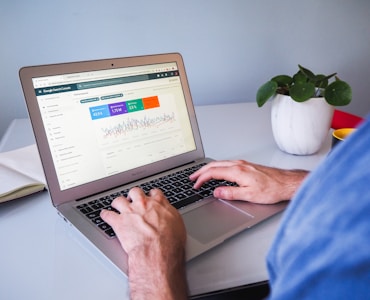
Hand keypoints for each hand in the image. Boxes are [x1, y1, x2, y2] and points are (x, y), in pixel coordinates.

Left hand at [101, 187, 187, 299]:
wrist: (158, 250)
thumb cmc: (170, 241)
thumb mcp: (177, 224)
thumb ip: (170, 215)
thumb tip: (169, 215)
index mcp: (159, 204)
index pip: (154, 193)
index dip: (151, 195)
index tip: (150, 197)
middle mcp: (143, 204)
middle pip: (135, 191)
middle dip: (133, 195)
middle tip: (132, 199)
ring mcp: (130, 212)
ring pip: (119, 200)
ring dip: (117, 203)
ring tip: (116, 205)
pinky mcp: (119, 222)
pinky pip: (107, 215)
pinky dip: (105, 215)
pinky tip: (104, 215)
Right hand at [190, 160, 307, 203]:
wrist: (287, 183)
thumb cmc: (272, 189)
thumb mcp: (249, 195)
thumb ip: (231, 193)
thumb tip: (216, 192)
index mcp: (237, 171)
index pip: (213, 173)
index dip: (202, 179)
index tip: (196, 185)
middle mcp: (239, 165)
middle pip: (214, 165)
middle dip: (201, 171)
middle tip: (192, 178)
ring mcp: (243, 164)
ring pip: (220, 163)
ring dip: (209, 168)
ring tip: (201, 175)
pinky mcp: (247, 166)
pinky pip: (227, 164)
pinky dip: (217, 167)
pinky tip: (218, 172)